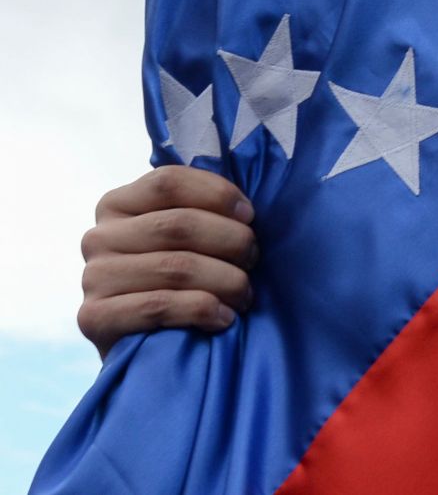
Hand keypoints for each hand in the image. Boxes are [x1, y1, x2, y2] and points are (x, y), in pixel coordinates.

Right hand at [78, 166, 257, 358]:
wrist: (146, 345)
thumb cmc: (177, 281)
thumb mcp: (184, 237)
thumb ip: (201, 211)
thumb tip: (245, 209)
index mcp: (117, 205)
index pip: (169, 182)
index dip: (218, 194)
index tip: (250, 216)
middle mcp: (98, 237)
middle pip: (179, 224)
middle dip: (232, 242)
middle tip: (253, 260)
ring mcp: (92, 277)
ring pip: (176, 267)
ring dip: (226, 280)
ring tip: (245, 294)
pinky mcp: (93, 317)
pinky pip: (159, 305)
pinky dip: (203, 310)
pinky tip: (224, 317)